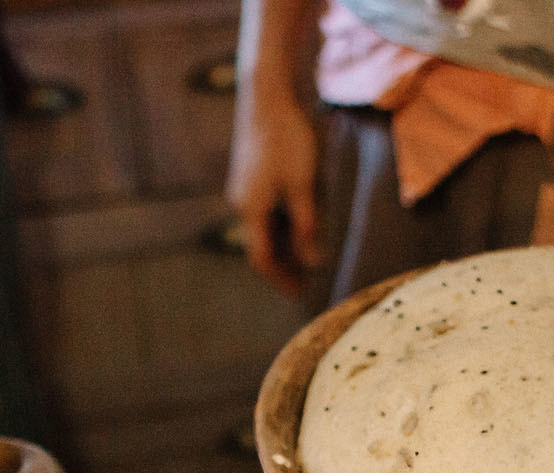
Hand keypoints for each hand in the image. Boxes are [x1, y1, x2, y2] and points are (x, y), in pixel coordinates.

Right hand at [228, 91, 321, 296]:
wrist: (266, 98)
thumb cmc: (287, 140)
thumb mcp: (303, 186)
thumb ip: (306, 225)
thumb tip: (311, 261)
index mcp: (251, 209)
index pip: (262, 258)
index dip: (280, 279)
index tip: (299, 293)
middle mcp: (242, 203)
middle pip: (261, 246)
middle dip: (283, 266)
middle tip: (307, 281)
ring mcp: (245, 189)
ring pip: (264, 228)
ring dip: (284, 246)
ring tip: (308, 258)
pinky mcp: (251, 177)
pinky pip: (265, 212)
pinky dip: (282, 226)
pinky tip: (301, 226)